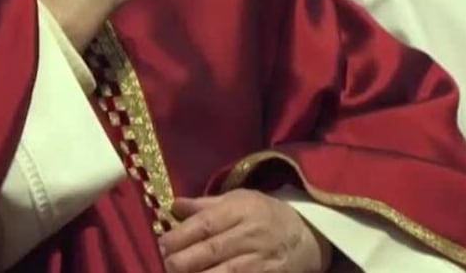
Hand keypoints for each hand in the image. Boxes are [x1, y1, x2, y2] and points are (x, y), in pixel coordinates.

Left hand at [158, 189, 333, 272]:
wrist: (306, 237)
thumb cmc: (265, 215)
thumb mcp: (239, 200)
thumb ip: (205, 205)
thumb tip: (172, 205)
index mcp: (240, 210)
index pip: (205, 224)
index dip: (180, 236)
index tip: (159, 245)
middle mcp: (250, 234)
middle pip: (211, 250)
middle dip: (183, 261)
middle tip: (162, 265)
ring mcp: (260, 260)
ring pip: (226, 272)